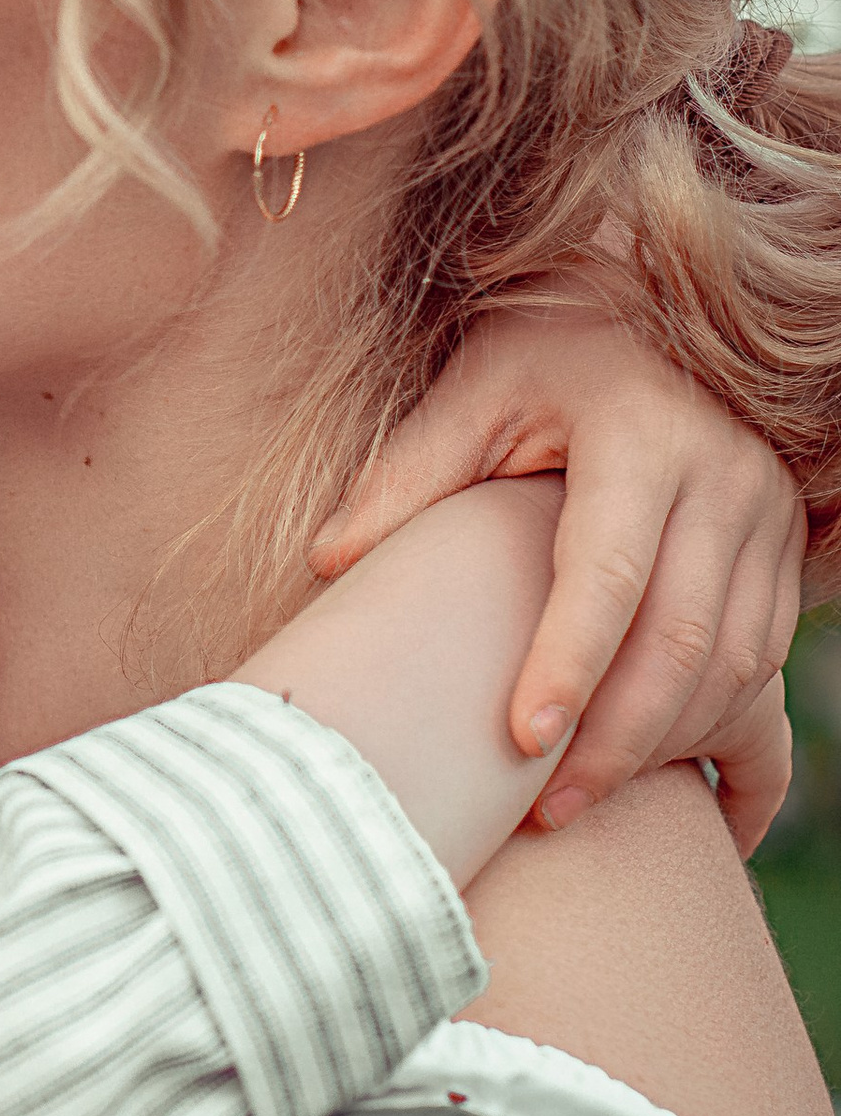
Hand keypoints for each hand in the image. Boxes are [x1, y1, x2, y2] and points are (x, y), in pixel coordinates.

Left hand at [311, 306, 803, 853]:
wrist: (648, 305)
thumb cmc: (541, 351)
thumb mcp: (471, 391)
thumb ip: (407, 474)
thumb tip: (327, 561)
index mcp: (640, 433)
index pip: (609, 573)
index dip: (567, 665)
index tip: (517, 743)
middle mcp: (724, 473)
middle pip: (683, 638)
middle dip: (616, 740)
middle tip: (543, 810)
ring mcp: (768, 511)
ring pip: (736, 663)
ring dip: (665, 746)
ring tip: (577, 800)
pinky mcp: (787, 543)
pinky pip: (765, 658)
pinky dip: (711, 724)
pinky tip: (652, 770)